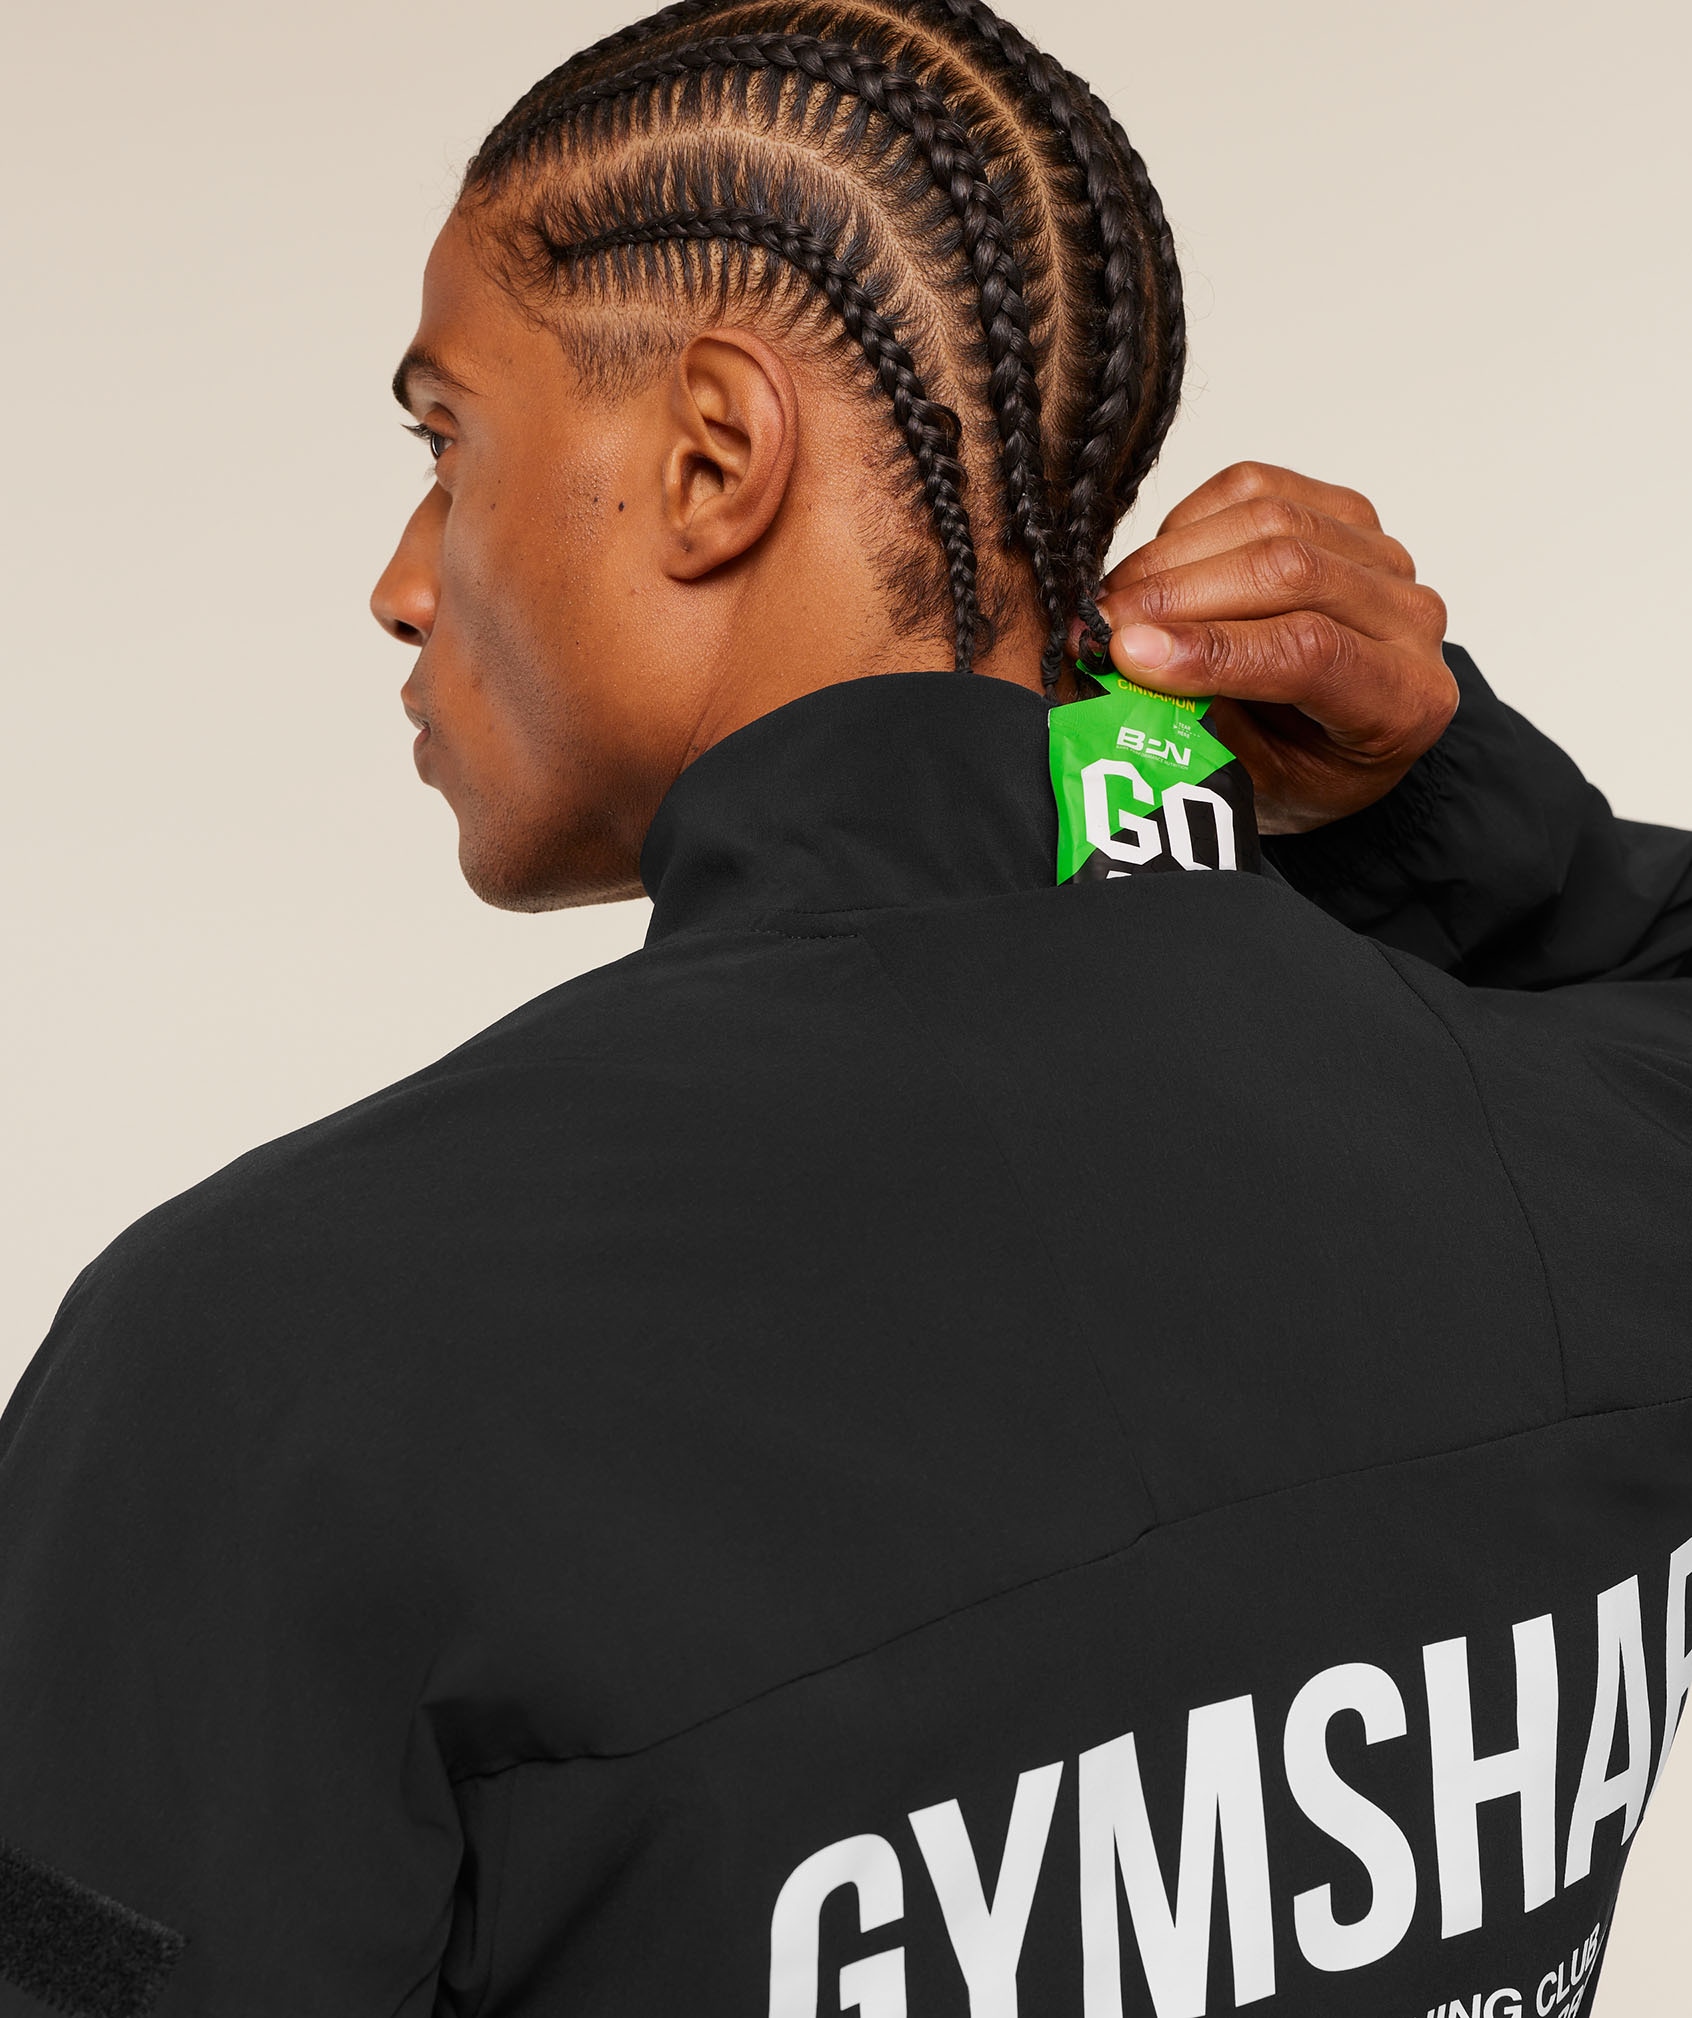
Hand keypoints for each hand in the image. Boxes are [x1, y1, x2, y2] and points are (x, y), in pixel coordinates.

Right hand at [1073, 462, 1456, 833]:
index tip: (1127, 654)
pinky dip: (1186, 525)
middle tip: (1095, 625)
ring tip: (1110, 604)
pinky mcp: (1343, 510)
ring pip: (1267, 518)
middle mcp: (1410, 617)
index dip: (1211, 648)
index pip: (1311, 652)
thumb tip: (1127, 670)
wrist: (1342, 739)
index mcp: (1404, 700)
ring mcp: (1381, 554)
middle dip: (1175, 595)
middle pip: (1289, 571)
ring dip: (1168, 558)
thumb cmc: (1302, 769)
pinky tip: (1152, 570)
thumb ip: (1206, 727)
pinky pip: (1253, 488)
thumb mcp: (1258, 783)